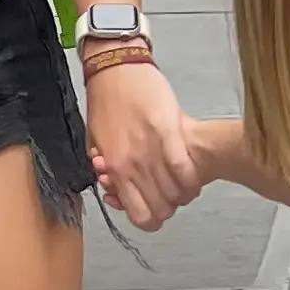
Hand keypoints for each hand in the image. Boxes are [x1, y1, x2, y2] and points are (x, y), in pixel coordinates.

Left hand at [86, 54, 198, 230]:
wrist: (116, 70)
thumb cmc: (106, 104)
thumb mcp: (96, 143)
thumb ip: (106, 171)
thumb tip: (114, 191)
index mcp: (114, 171)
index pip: (139, 216)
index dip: (152, 219)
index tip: (156, 207)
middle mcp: (132, 168)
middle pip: (161, 211)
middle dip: (170, 208)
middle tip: (171, 195)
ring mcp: (151, 153)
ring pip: (176, 196)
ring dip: (184, 194)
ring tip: (184, 183)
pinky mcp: (170, 135)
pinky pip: (186, 172)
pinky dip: (192, 179)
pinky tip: (193, 174)